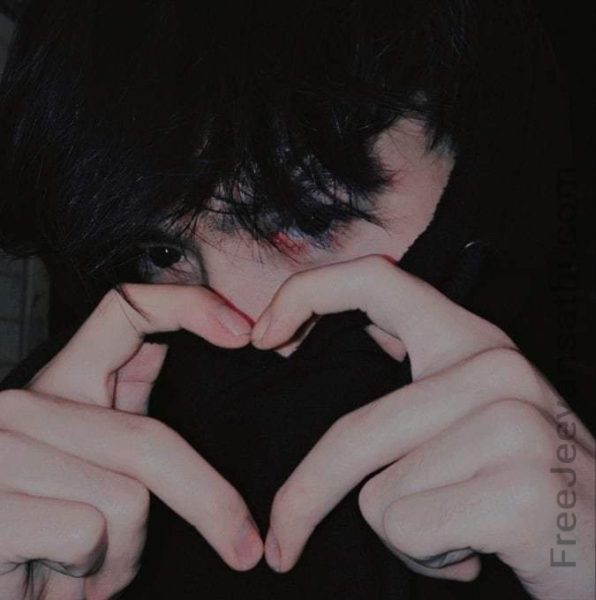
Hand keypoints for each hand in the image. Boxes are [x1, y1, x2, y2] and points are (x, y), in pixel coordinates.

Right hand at [0, 284, 262, 599]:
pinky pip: (87, 535)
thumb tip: (221, 356)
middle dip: (208, 501)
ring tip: (86, 564)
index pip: (126, 311)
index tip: (243, 332)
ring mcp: (1, 450)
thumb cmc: (55, 536)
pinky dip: (91, 575)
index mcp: (63, 383)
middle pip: (148, 438)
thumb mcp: (105, 466)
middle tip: (244, 549)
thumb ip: (140, 420)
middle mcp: (24, 405)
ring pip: (127, 498)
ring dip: (122, 553)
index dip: (187, 306)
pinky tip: (56, 580)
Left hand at [252, 255, 594, 599]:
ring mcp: (510, 422)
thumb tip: (333, 340)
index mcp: (471, 340)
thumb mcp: (472, 415)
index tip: (263, 336)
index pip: (374, 280)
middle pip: (354, 432)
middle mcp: (492, 367)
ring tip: (459, 531)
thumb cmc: (524, 484)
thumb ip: (413, 379)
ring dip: (404, 532)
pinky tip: (475, 552)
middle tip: (284, 540)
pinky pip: (409, 528)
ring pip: (379, 493)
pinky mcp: (520, 489)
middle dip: (306, 496)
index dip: (307, 294)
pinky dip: (427, 558)